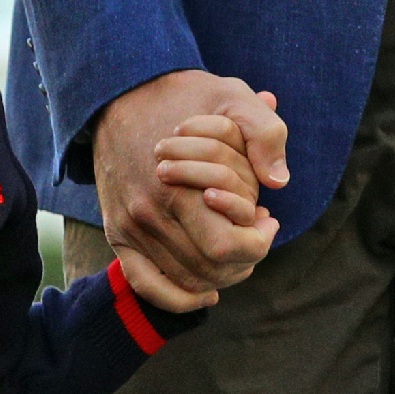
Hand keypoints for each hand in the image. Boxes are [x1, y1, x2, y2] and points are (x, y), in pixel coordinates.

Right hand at [94, 71, 287, 310]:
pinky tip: (206, 293)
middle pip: (211, 270)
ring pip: (187, 281)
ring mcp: (129, 227)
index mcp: (177, 189)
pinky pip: (146, 284)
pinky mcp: (117, 232)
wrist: (121, 95)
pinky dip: (178, 298)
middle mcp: (148, 216)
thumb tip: (278, 182)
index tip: (268, 218)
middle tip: (255, 231)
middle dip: (245, 258)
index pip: (228, 248)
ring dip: (222, 273)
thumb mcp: (233, 98)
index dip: (260, 242)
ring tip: (234, 245)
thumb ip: (265, 134)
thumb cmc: (184, 98)